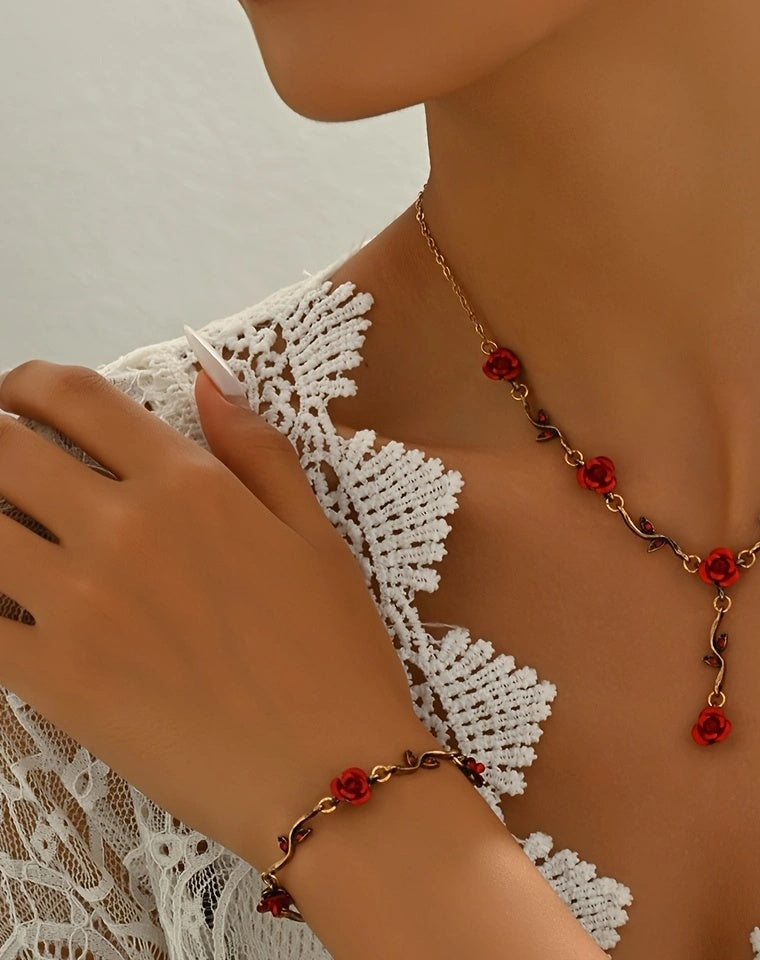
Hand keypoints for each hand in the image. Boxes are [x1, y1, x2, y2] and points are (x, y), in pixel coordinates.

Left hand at [0, 359, 424, 868]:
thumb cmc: (334, 651)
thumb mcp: (316, 534)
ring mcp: (79, 603)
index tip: (19, 395)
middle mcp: (124, 527)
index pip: (74, 396)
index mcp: (191, 483)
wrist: (330, 769)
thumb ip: (258, 450)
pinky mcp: (53, 678)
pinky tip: (0, 599)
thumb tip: (207, 382)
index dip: (27, 382)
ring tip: (4, 529)